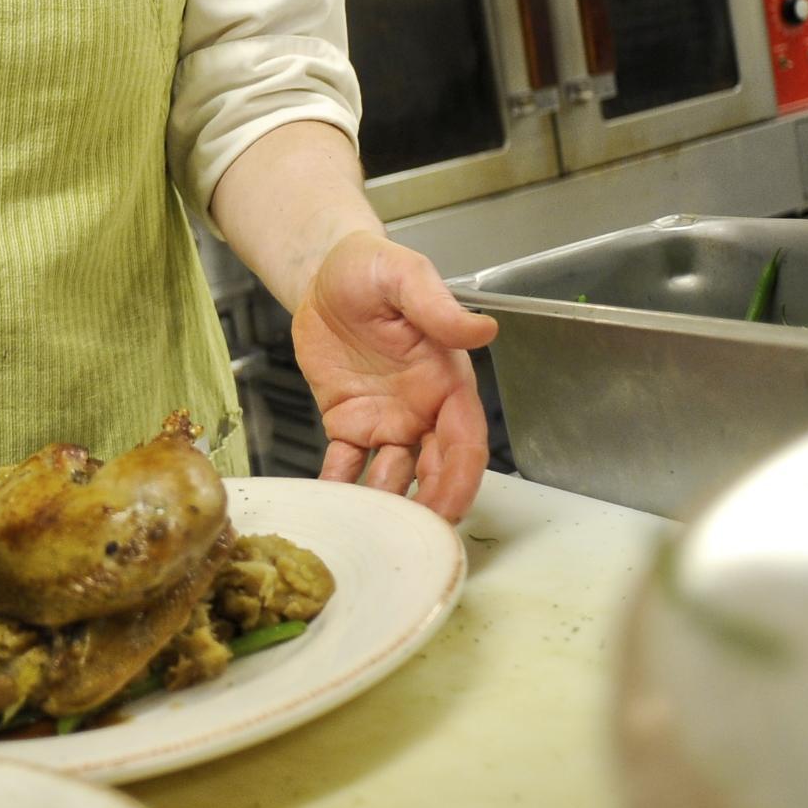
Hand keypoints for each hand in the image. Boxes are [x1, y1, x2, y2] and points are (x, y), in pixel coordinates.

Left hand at [288, 231, 499, 521]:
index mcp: (446, 379)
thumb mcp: (403, 275)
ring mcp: (386, 419)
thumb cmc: (371, 267)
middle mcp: (422, 407)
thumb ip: (437, 306)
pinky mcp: (347, 422)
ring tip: (369, 531)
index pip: (465, 438)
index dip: (461, 477)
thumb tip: (482, 330)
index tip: (451, 509)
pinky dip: (339, 487)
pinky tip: (328, 508)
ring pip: (393, 476)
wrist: (324, 271)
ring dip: (385, 505)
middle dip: (430, 506)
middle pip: (436, 469)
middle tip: (412, 540)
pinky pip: (345, 464)